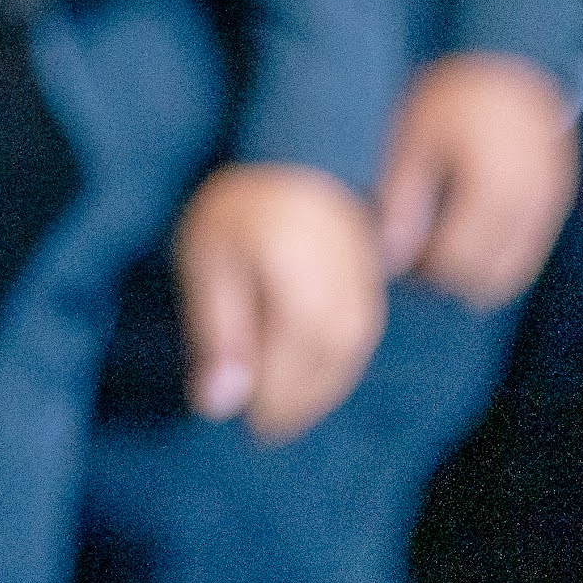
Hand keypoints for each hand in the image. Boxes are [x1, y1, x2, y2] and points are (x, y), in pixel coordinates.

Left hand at [173, 163, 385, 441]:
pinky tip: (302, 375)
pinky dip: (328, 371)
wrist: (297, 157)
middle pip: (317, 382)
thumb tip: (215, 406)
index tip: (236, 421)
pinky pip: (355, 350)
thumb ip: (218, 336)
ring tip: (275, 409)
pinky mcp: (374, 296)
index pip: (285, 384)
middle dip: (286, 410)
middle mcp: (345, 308)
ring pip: (340, 371)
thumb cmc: (240, 208)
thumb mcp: (209, 264)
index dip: (259, 410)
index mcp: (302, 300)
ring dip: (308, 396)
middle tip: (256, 426)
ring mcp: (366, 302)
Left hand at [375, 52, 579, 306]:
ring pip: (511, 272)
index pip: (456, 266)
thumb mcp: (415, 138)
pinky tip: (469, 224)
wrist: (512, 60)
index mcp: (492, 192)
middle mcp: (529, 208)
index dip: (421, 266)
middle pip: (487, 280)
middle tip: (416, 243)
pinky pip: (529, 250)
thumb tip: (391, 258)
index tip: (399, 244)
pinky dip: (498, 252)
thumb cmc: (454, 94)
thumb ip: (403, 199)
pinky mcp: (557, 201)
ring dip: (475, 268)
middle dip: (448, 276)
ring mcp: (549, 207)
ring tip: (440, 233)